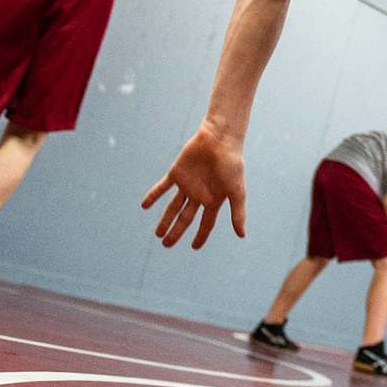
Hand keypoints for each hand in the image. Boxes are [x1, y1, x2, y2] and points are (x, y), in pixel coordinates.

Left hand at [143, 123, 246, 248]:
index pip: (206, 223)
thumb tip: (241, 235)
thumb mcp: (237, 191)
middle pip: (185, 218)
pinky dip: (153, 196)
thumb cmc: (232, 164)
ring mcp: (187, 184)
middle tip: (166, 245)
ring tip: (158, 234)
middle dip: (176, 232)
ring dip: (165, 220)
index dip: (200, 235)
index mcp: (213, 200)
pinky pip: (162, 187)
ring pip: (173, 207)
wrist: (220, 139)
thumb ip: (237, 213)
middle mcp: (199, 194)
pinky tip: (144, 206)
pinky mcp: (177, 173)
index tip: (194, 247)